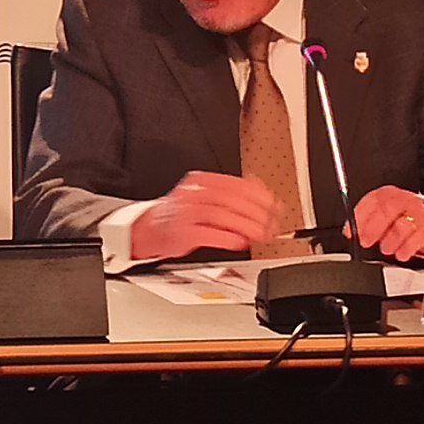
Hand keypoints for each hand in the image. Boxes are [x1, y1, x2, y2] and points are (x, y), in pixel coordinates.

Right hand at [132, 170, 279, 261]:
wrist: (150, 229)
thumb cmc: (181, 214)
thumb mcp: (204, 195)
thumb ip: (230, 194)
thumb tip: (262, 195)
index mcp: (201, 181)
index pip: (235, 184)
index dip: (258, 195)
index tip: (274, 205)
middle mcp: (192, 194)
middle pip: (231, 199)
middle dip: (256, 213)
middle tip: (272, 223)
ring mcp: (185, 214)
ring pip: (222, 216)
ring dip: (246, 226)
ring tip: (261, 234)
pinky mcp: (182, 234)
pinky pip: (209, 235)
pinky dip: (228, 239)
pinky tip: (240, 242)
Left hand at [343, 186, 423, 262]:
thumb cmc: (403, 219)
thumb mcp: (383, 216)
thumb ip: (366, 222)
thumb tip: (349, 232)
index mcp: (389, 195)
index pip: (373, 200)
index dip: (360, 217)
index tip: (351, 233)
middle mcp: (404, 201)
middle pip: (387, 209)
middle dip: (373, 228)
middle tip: (365, 242)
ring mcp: (418, 214)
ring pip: (401, 225)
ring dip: (390, 240)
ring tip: (386, 249)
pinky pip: (416, 238)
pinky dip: (405, 248)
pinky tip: (401, 253)